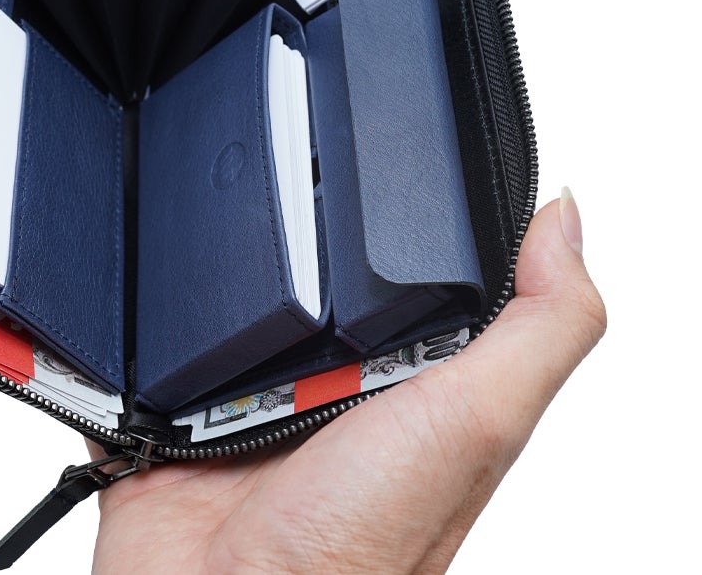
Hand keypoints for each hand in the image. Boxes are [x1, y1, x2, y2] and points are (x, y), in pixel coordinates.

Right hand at [92, 192, 604, 573]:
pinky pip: (142, 350)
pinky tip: (143, 326)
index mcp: (413, 380)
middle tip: (282, 261)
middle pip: (303, 270)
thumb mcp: (480, 421)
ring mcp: (245, 401)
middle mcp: (330, 387)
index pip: (412, 266)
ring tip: (210, 310)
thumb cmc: (362, 550)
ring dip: (200, 284)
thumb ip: (540, 325)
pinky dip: (134, 335)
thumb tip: (567, 217)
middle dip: (284, 246)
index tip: (387, 166)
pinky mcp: (171, 417)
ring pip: (216, 299)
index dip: (402, 221)